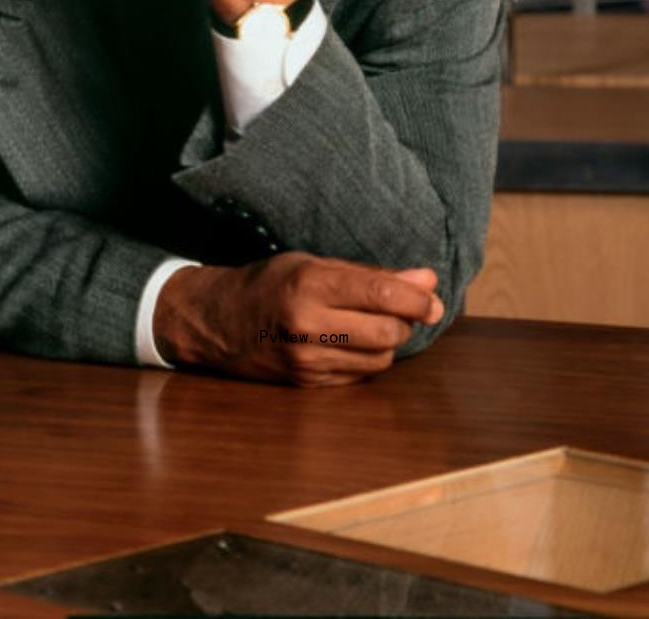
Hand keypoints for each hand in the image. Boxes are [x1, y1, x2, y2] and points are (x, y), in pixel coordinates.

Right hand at [155, 253, 445, 385]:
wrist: (216, 321)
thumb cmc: (269, 283)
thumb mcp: (312, 264)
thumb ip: (369, 275)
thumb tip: (427, 282)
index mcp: (308, 283)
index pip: (381, 294)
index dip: (416, 299)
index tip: (432, 299)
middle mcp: (308, 324)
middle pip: (387, 331)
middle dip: (402, 321)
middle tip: (398, 309)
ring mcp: (307, 359)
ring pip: (380, 359)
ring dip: (386, 343)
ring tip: (368, 325)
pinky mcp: (308, 384)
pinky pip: (360, 376)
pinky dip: (366, 360)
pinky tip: (349, 344)